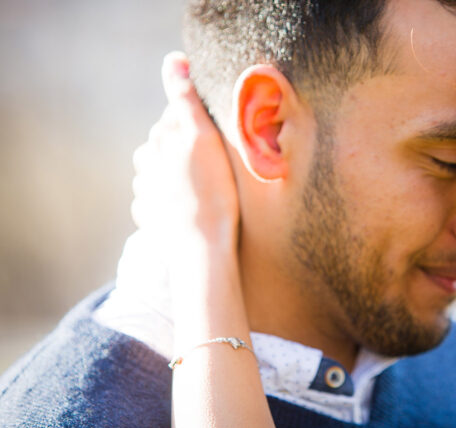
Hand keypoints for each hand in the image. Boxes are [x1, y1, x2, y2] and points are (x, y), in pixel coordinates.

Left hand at [131, 52, 238, 249]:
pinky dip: (174, 201)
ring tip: (206, 189)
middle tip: (217, 166)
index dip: (200, 125)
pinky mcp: (150, 218)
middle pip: (168, 145)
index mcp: (158, 143)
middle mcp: (147, 165)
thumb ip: (184, 99)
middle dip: (187, 149)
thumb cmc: (211, 193)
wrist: (203, 249)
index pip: (177, 118)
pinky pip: (162, 201)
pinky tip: (192, 209)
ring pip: (164, 173)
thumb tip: (174, 59)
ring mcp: (147, 193)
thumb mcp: (202, 139)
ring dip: (180, 175)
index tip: (218, 140)